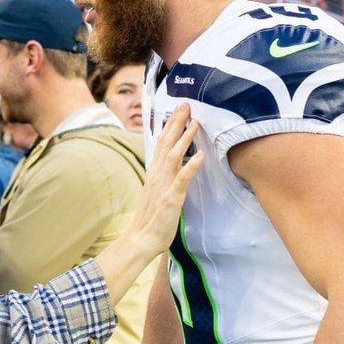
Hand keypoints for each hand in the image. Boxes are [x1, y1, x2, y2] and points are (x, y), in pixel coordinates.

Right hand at [125, 104, 202, 257]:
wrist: (142, 238)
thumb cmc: (152, 217)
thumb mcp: (157, 190)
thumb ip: (164, 175)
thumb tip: (174, 162)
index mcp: (154, 172)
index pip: (162, 142)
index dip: (171, 125)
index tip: (179, 110)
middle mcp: (157, 174)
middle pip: (166, 143)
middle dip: (176, 123)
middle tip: (186, 105)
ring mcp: (164, 185)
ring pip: (174, 156)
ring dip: (185, 138)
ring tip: (195, 123)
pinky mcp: (171, 197)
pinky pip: (182, 178)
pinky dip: (192, 165)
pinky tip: (201, 155)